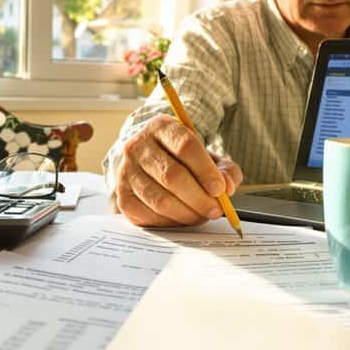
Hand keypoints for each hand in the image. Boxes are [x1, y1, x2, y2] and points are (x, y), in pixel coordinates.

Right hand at [114, 114, 242, 226]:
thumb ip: (225, 170)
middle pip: (172, 175)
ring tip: (201, 215)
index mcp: (161, 127)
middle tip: (215, 210)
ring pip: (160, 199)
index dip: (205, 170)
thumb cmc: (181, 161)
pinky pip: (148, 215)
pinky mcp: (122, 196)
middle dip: (199, 198)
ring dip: (187, 213)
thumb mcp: (207, 157)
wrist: (148, 164)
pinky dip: (170, 221)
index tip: (221, 189)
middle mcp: (137, 146)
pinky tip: (181, 217)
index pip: (184, 146)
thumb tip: (228, 187)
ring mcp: (126, 171)